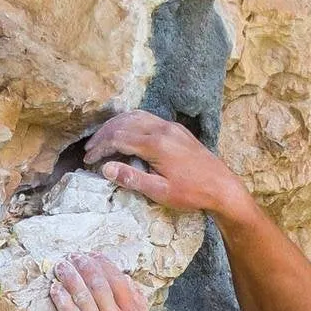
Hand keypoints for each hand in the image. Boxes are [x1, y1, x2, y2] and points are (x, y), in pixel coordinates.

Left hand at [50, 254, 157, 310]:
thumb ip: (139, 307)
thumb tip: (128, 283)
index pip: (118, 281)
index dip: (104, 264)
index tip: (94, 255)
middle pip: (98, 285)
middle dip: (84, 266)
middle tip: (74, 256)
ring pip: (82, 297)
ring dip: (70, 278)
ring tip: (61, 266)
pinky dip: (62, 300)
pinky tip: (55, 289)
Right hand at [84, 110, 248, 217]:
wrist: (222, 187)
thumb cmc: (191, 194)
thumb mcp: (160, 192)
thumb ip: (132, 178)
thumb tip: (106, 168)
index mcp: (156, 144)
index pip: (119, 138)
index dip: (100, 148)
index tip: (88, 161)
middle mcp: (162, 129)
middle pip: (124, 123)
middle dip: (103, 134)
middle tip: (89, 149)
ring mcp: (170, 126)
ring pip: (136, 116)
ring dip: (116, 125)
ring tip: (102, 139)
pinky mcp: (176, 129)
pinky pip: (148, 118)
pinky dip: (130, 122)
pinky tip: (124, 131)